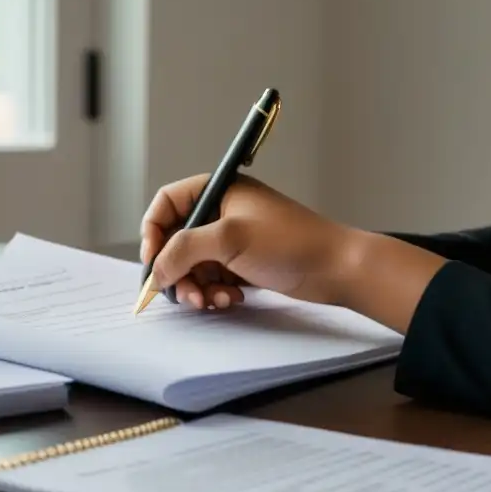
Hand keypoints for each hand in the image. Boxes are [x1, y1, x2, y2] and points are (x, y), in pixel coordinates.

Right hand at [140, 173, 359, 309]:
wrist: (337, 269)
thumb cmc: (292, 242)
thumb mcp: (229, 239)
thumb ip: (184, 250)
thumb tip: (156, 268)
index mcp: (218, 190)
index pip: (167, 203)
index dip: (153, 232)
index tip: (153, 261)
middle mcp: (221, 212)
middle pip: (175, 240)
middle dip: (176, 270)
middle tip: (184, 293)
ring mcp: (231, 239)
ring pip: (191, 264)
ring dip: (196, 286)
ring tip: (212, 301)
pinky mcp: (241, 263)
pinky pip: (211, 278)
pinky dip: (214, 292)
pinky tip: (231, 299)